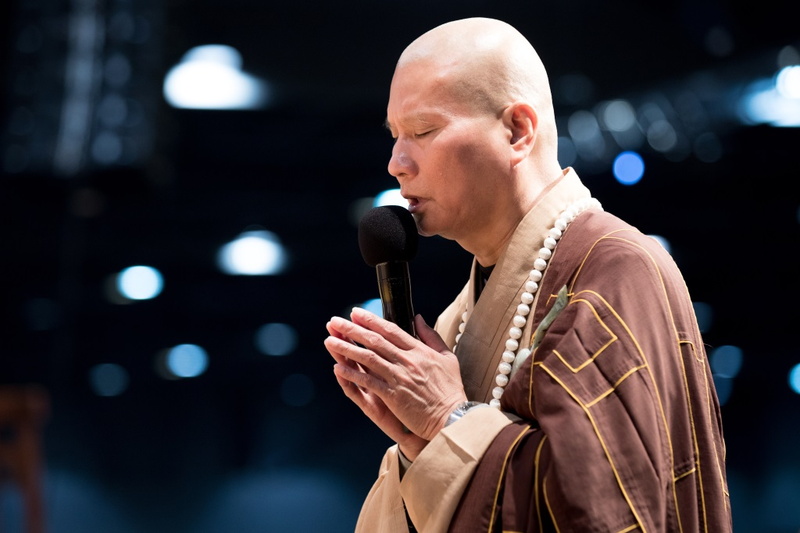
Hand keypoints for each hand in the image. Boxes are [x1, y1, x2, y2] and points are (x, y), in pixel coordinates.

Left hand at [324, 308, 466, 459]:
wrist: (453, 417)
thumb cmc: (451, 390)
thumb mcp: (447, 357)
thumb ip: (431, 336)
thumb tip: (419, 318)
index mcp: (419, 351)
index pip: (391, 330)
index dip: (371, 320)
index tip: (356, 313)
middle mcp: (407, 361)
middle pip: (374, 341)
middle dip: (352, 330)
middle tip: (335, 322)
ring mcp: (399, 378)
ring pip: (367, 358)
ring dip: (346, 349)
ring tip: (330, 341)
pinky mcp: (393, 395)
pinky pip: (368, 382)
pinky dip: (352, 374)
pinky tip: (338, 368)